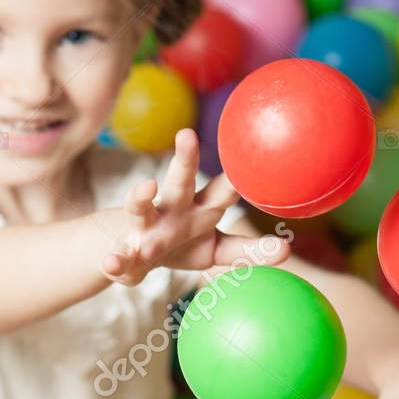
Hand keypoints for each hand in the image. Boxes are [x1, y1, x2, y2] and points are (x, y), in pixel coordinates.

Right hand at [102, 128, 290, 286]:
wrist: (131, 253)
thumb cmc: (182, 245)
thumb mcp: (217, 250)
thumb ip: (248, 252)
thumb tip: (286, 252)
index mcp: (200, 207)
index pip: (223, 188)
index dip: (238, 176)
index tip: (253, 157)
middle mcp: (172, 209)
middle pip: (180, 181)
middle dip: (185, 159)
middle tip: (187, 134)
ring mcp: (145, 226)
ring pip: (141, 206)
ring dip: (141, 197)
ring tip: (144, 188)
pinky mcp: (124, 251)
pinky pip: (119, 255)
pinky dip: (115, 259)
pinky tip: (112, 263)